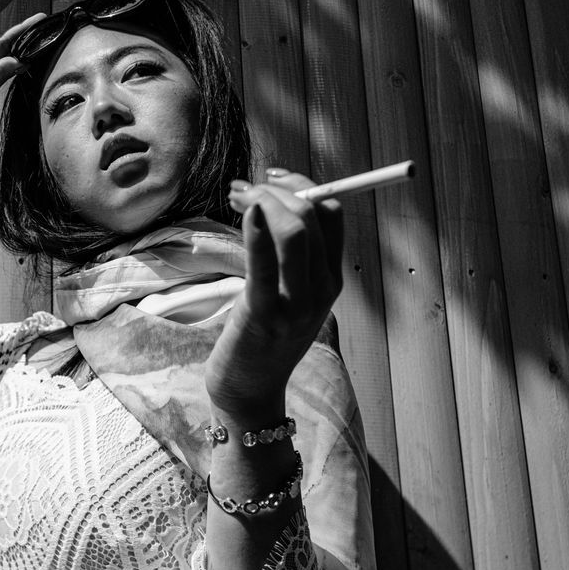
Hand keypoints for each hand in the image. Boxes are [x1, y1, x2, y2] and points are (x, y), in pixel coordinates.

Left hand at [205, 169, 344, 418]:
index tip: (273, 178)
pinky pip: (266, 265)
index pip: (331, 214)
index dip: (305, 184)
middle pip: (312, 216)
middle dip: (276, 189)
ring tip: (237, 197)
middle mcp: (322, 289)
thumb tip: (272, 203)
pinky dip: (257, 231)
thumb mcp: (289, 293)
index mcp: (332, 279)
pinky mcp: (264, 315)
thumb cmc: (263, 337)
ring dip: (263, 201)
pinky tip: (247, 211)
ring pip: (295, 232)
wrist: (250, 391)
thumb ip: (289, 256)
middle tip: (242, 188)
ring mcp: (296, 304)